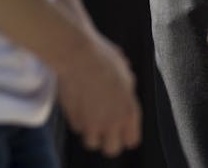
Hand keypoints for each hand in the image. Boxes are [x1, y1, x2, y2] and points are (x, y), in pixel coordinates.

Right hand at [54, 30, 140, 156]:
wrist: (78, 56)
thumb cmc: (103, 59)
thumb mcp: (125, 72)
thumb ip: (128, 88)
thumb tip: (126, 89)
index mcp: (129, 111)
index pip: (132, 141)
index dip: (126, 135)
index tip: (121, 130)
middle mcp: (113, 122)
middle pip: (112, 150)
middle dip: (108, 141)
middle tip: (104, 127)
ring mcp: (92, 124)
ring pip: (92, 143)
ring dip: (90, 132)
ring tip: (89, 115)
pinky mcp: (75, 120)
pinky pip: (77, 128)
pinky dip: (78, 120)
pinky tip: (79, 104)